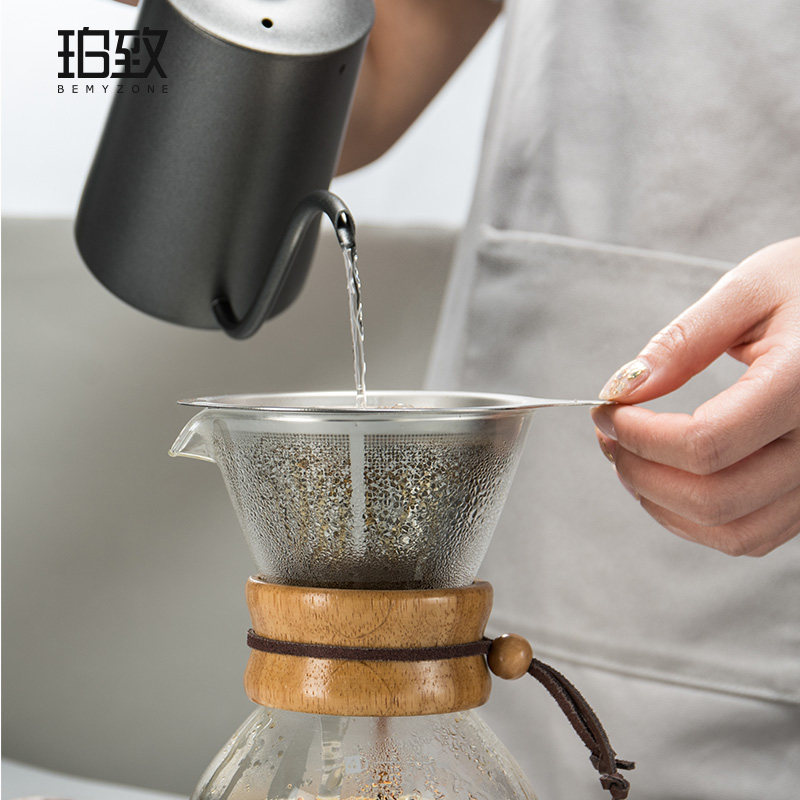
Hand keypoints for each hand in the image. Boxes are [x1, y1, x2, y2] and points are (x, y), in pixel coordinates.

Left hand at [591, 237, 799, 556]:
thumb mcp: (751, 288)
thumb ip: (684, 342)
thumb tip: (621, 390)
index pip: (706, 443)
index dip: (639, 435)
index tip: (606, 410)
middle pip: (714, 498)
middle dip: (640, 473)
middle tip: (608, 435)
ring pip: (733, 533)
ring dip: (662, 505)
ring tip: (630, 458)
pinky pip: (753, 534)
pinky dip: (696, 519)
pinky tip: (668, 479)